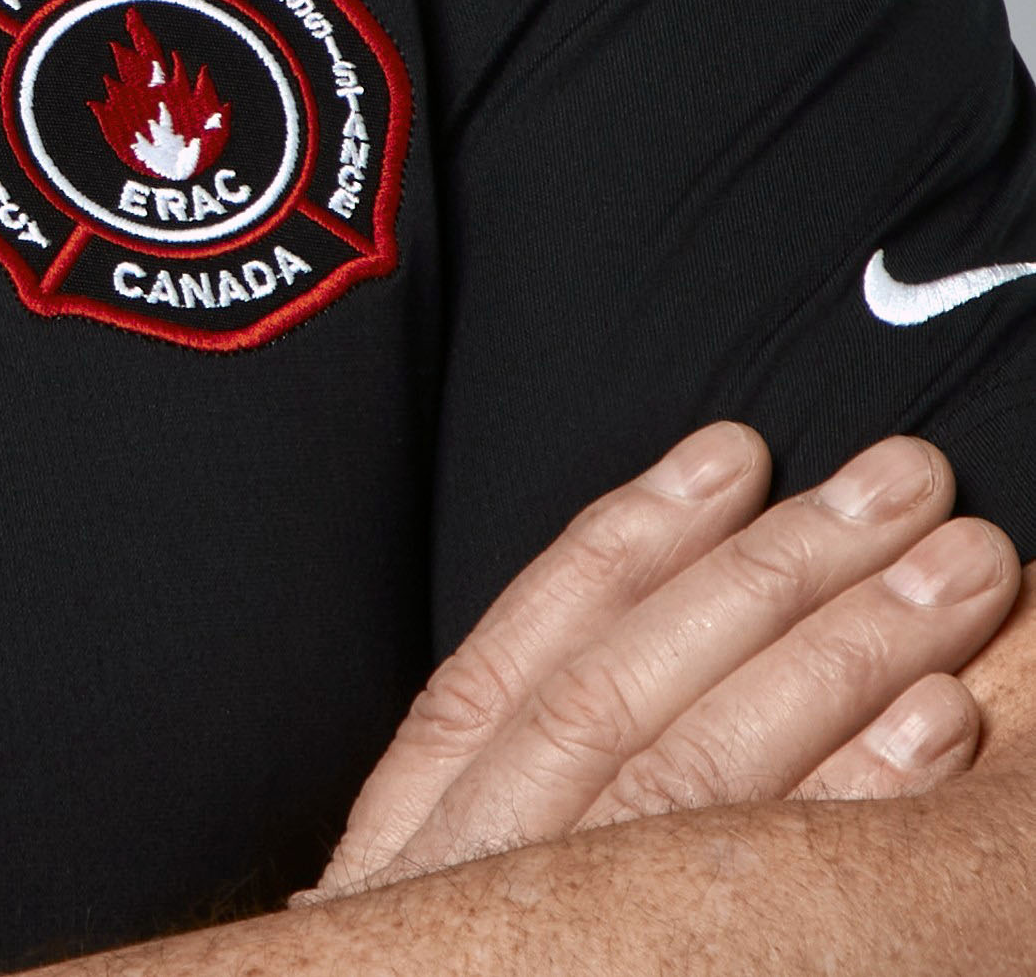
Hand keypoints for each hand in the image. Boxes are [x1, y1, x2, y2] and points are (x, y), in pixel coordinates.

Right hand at [305, 422, 1019, 900]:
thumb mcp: (413, 926)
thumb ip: (487, 830)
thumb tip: (628, 665)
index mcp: (419, 855)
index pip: (523, 660)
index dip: (624, 541)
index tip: (729, 449)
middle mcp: (485, 890)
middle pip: (642, 696)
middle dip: (782, 571)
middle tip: (906, 483)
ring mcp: (572, 943)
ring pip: (714, 771)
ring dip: (850, 653)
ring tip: (960, 573)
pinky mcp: (657, 976)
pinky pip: (770, 897)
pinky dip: (863, 802)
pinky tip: (943, 731)